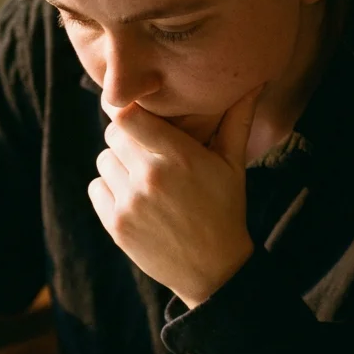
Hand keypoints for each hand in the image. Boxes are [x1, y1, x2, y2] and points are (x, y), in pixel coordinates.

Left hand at [89, 87, 263, 307]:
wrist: (214, 271)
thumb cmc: (225, 210)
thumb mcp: (233, 165)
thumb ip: (237, 119)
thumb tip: (256, 82)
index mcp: (178, 156)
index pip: (126, 114)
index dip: (126, 108)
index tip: (134, 109)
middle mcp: (150, 177)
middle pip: (113, 133)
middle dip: (127, 137)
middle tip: (147, 149)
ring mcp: (130, 203)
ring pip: (103, 160)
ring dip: (118, 164)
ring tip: (145, 177)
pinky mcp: (116, 225)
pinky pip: (97, 188)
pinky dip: (110, 189)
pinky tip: (135, 199)